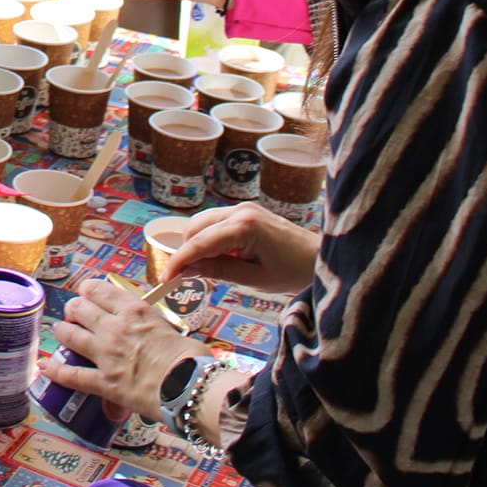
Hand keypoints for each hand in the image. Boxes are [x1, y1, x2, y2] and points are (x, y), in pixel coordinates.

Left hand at [45, 278, 209, 420]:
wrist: (192, 387)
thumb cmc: (191, 359)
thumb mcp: (171, 328)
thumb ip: (152, 325)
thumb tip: (152, 330)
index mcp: (134, 310)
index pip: (98, 289)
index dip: (88, 290)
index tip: (87, 295)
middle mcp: (115, 327)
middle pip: (79, 308)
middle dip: (73, 310)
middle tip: (75, 316)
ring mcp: (107, 355)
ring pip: (69, 334)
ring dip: (62, 332)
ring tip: (61, 333)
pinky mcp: (104, 383)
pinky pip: (72, 375)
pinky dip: (56, 370)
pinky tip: (45, 366)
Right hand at [163, 200, 319, 295]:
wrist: (321, 259)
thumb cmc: (293, 273)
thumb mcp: (254, 279)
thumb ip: (218, 271)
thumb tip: (186, 270)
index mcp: (243, 226)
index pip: (200, 243)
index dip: (179, 261)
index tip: (165, 278)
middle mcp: (239, 210)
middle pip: (195, 228)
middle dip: (187, 252)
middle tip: (189, 279)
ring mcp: (243, 207)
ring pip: (203, 223)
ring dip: (198, 245)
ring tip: (208, 270)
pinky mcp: (246, 211)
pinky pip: (216, 223)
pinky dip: (210, 239)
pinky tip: (221, 258)